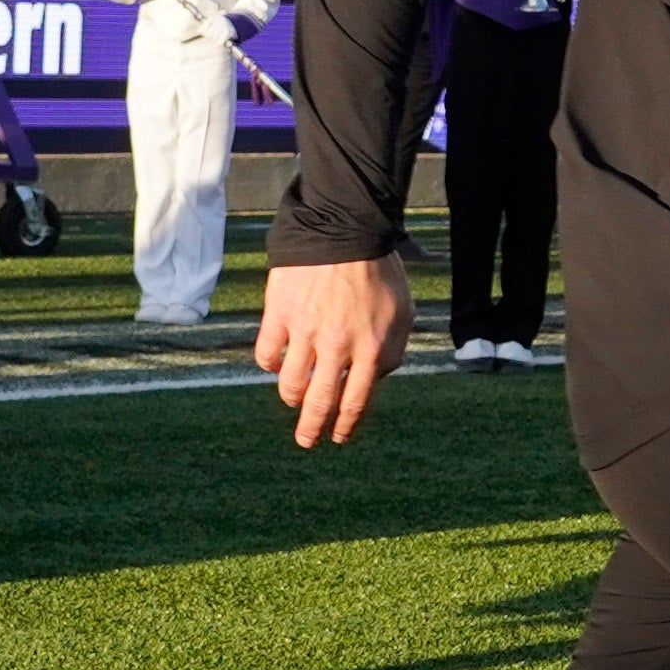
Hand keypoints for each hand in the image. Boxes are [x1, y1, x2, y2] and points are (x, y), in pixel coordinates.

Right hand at [254, 250, 411, 446]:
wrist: (344, 228)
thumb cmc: (379, 271)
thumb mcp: (403, 313)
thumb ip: (394, 352)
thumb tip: (375, 382)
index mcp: (371, 348)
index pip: (355, 402)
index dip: (344, 425)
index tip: (337, 437)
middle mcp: (337, 346)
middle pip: (319, 402)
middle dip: (311, 429)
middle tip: (306, 441)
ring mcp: (305, 331)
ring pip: (290, 384)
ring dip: (292, 399)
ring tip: (293, 401)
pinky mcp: (279, 314)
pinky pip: (266, 354)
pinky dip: (269, 364)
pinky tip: (275, 364)